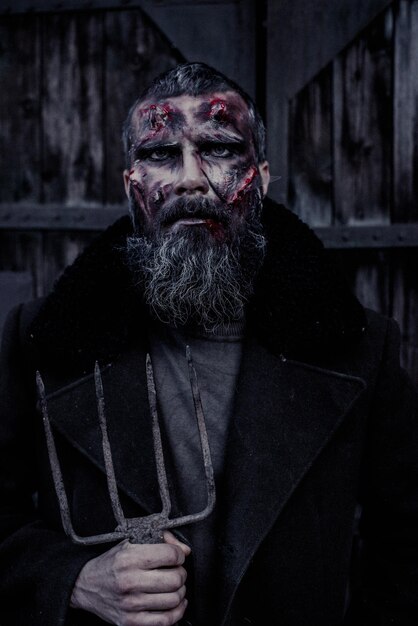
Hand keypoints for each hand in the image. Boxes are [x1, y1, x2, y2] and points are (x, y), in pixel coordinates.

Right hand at [70, 531, 190, 625]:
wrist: (85, 586)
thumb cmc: (111, 562)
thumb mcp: (130, 542)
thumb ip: (159, 540)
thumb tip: (184, 550)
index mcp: (129, 558)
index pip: (170, 555)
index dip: (179, 554)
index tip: (177, 556)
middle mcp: (130, 581)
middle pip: (175, 579)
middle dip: (181, 573)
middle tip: (177, 571)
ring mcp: (130, 604)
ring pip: (173, 600)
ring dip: (180, 592)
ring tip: (175, 586)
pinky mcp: (130, 622)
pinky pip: (164, 621)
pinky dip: (177, 612)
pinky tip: (176, 603)